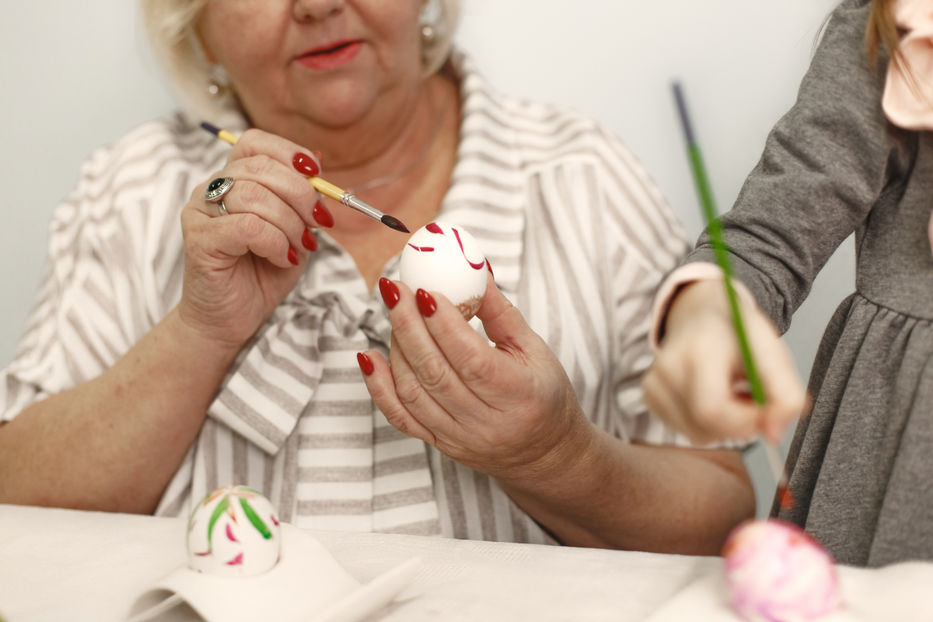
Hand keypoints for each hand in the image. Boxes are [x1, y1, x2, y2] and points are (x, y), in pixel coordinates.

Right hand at [178, 129, 332, 348]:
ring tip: (298, 247)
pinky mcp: (198, 239)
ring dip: (290, 224)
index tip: (316, 175)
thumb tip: (318, 157)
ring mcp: (200, 212)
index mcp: (232, 179)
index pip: (254, 142)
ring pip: (255, 197)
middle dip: (301, 194)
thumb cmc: (261, 274)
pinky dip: (275, 242)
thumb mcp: (294, 230)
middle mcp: (211, 189)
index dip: (289, 152)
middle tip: (319, 222)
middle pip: (260, 167)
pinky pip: (247, 227)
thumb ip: (302, 197)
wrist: (231, 320)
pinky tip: (281, 258)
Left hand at [360, 275, 589, 478]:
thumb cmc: (544, 395)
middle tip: (396, 289)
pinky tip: (368, 356)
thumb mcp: (534, 350)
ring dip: (397, 347)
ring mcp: (458, 438)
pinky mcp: (439, 444)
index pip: (472, 359)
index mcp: (518, 395)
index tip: (425, 290)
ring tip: (395, 312)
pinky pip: (400, 417)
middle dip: (409, 326)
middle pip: (435, 372)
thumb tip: (473, 271)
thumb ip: (500, 313)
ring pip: (412, 392)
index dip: (444, 324)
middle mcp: (485, 423)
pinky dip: (378, 386)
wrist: (544, 452)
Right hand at [642, 280, 806, 443]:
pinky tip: (714, 398)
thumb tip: (773, 435)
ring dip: (726, 426)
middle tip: (754, 402)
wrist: (701, 313)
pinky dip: (708, 424)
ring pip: (697, 434)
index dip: (745, 421)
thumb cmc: (737, 333)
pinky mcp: (649, 395)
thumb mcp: (773, 353)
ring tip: (735, 396)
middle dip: (739, 425)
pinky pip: (687, 430)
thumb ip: (786, 394)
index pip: (712, 408)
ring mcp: (654, 383)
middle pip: (704, 426)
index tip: (766, 409)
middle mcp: (668, 366)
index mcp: (699, 347)